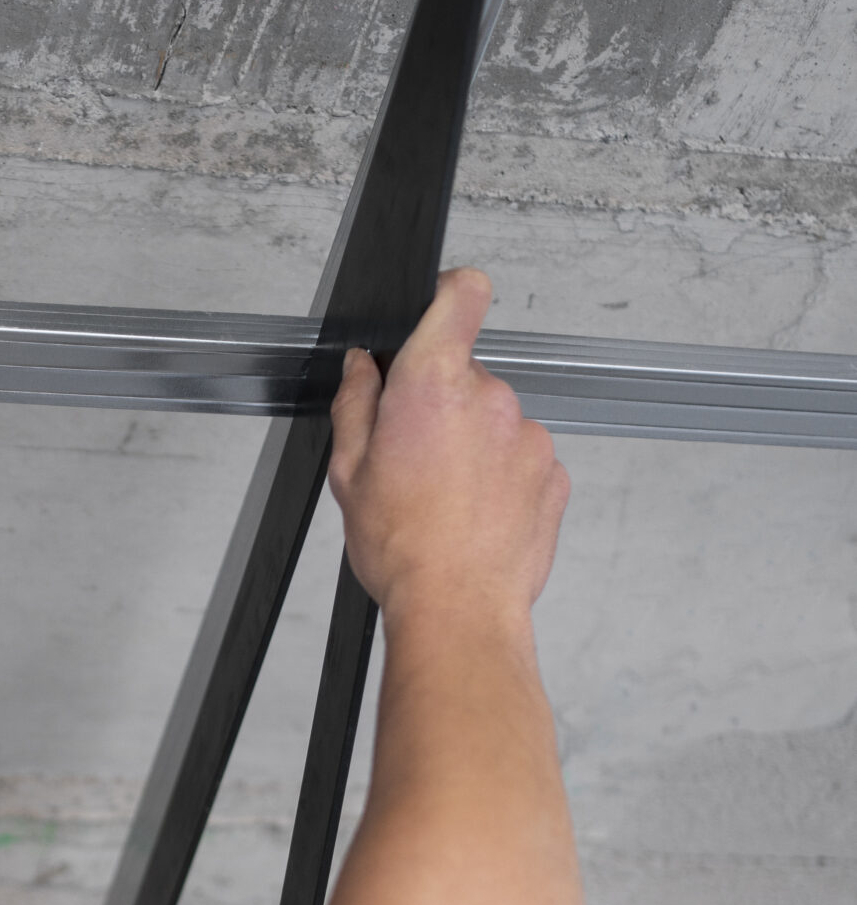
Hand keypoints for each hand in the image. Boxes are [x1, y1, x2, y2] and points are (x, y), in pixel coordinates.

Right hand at [329, 267, 568, 622]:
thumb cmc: (404, 548)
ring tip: (445, 500)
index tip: (440, 310)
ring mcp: (530, 435)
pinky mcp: (554, 473)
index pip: (462, 294)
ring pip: (496, 423)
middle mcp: (491, 398)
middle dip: (443, 407)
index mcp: (433, 384)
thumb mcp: (349, 472)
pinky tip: (475, 516)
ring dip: (474, 448)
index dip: (449, 295)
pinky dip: (502, 480)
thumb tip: (361, 369)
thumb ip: (357, 404)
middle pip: (468, 375)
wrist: (457, 609)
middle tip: (414, 460)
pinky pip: (523, 460)